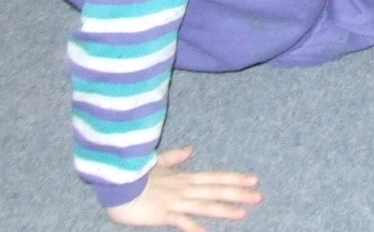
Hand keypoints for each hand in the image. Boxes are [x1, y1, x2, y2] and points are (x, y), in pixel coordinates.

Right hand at [106, 147, 260, 229]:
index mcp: (185, 177)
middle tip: (259, 196)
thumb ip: (175, 158)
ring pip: (204, 205)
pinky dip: (194, 227)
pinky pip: (181, 221)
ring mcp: (175, 201)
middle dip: (238, 194)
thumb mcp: (158, 162)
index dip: (235, 179)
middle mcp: (184, 188)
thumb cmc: (134, 174)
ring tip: (242, 213)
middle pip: (216, 190)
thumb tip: (190, 150)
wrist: (115, 185)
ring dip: (224, 209)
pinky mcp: (162, 214)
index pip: (216, 177)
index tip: (254, 180)